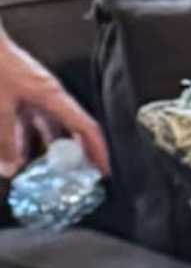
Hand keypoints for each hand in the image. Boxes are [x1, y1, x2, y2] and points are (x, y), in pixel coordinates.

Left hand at [0, 23, 102, 171]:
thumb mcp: (2, 108)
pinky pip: (28, 121)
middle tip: (77, 174)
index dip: (97, 149)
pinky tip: (16, 152)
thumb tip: (10, 167)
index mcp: (53, 97)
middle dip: (74, 153)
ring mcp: (34, 94)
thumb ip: (6, 140)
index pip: (85, 126)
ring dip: (44, 148)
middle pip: (70, 128)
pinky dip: (24, 138)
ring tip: (41, 170)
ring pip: (47, 127)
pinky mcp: (20, 94)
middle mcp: (48, 96)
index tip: (104, 169)